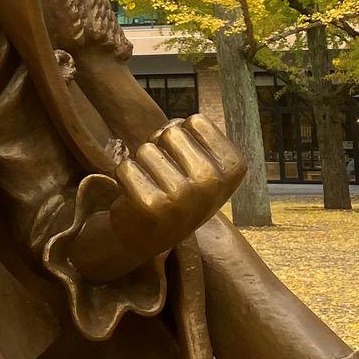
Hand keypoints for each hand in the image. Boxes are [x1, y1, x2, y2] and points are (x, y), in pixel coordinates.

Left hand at [106, 115, 243, 261]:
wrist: (149, 236)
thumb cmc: (175, 191)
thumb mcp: (201, 164)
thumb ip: (193, 137)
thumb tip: (173, 127)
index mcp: (233, 168)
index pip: (197, 121)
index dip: (181, 135)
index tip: (183, 159)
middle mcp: (213, 182)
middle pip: (171, 132)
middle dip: (159, 146)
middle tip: (162, 173)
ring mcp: (183, 195)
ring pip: (146, 149)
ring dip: (141, 163)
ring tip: (151, 186)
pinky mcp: (152, 204)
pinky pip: (126, 167)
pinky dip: (125, 176)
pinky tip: (136, 196)